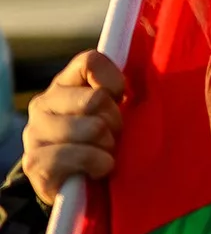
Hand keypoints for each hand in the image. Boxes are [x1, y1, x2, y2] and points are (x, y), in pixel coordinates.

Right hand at [22, 50, 124, 205]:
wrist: (77, 186)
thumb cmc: (103, 141)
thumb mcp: (114, 110)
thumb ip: (122, 86)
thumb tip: (152, 47)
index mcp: (64, 83)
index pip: (91, 61)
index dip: (115, 82)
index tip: (120, 100)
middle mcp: (43, 104)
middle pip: (96, 98)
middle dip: (115, 121)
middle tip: (112, 135)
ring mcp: (34, 133)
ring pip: (91, 128)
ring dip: (107, 146)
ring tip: (104, 153)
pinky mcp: (35, 163)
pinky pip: (78, 156)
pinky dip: (98, 164)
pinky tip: (98, 169)